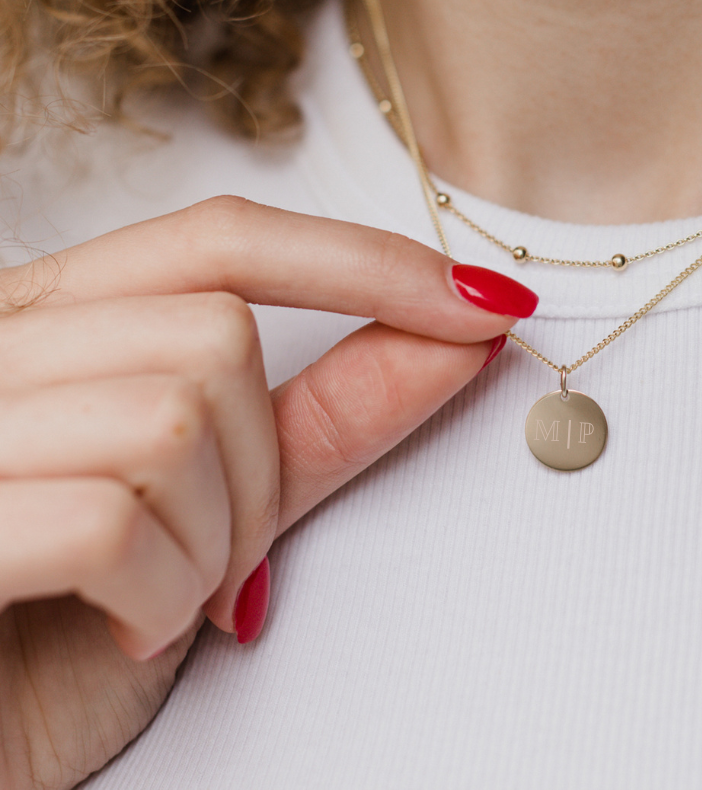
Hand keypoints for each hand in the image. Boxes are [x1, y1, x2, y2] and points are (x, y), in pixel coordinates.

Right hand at [0, 196, 535, 789]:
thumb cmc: (67, 636)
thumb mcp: (213, 509)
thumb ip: (322, 414)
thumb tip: (452, 336)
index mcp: (47, 321)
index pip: (222, 241)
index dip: (364, 264)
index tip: (478, 305)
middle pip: (213, 334)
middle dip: (265, 464)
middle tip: (235, 556)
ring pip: (173, 418)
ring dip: (218, 537)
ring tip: (173, 595)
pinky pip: (110, 522)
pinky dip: (161, 593)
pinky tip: (132, 627)